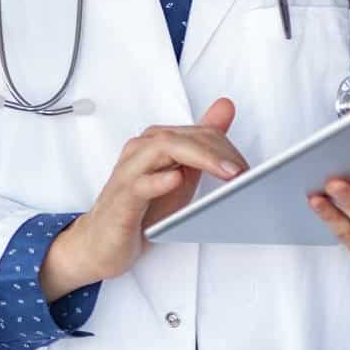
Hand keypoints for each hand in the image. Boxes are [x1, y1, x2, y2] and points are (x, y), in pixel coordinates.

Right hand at [40, 98, 245, 300]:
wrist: (102, 242)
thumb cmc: (141, 209)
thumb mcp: (181, 174)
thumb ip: (202, 144)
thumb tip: (226, 106)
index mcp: (156, 143)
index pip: (196, 133)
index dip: (226, 147)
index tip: (246, 168)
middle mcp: (141, 151)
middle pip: (182, 138)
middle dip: (217, 151)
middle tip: (242, 171)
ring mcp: (129, 173)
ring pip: (162, 150)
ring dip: (198, 158)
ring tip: (225, 172)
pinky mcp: (122, 200)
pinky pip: (139, 185)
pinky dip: (158, 180)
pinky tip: (176, 179)